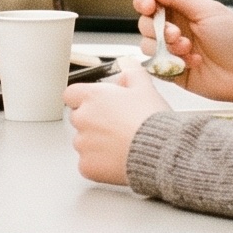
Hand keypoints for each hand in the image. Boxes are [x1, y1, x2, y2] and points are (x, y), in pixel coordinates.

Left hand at [65, 65, 169, 185]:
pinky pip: (87, 164)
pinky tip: (117, 159)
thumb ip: (131, 72)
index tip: (97, 104)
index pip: (72, 94)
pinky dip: (99, 164)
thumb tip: (126, 65)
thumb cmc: (152, 121)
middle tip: (117, 126)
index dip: (85, 99)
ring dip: (96, 143)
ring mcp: (83, 144)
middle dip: (94, 121)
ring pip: (83, 142)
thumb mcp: (145, 87)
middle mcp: (83, 119)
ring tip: (121, 144)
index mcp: (93, 97)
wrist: (160, 152)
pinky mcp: (87, 166)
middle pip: (79, 118)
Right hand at [135, 0, 232, 105]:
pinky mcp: (172, 70)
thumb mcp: (207, 11)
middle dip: (157, 28)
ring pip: (147, 45)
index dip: (144, 1)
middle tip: (176, 34)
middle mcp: (173, 28)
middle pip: (144, 23)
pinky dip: (171, 63)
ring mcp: (171, 50)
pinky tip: (192, 63)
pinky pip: (156, 66)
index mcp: (181, 9)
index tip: (149, 5)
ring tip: (188, 49)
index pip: (150, 0)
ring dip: (166, 47)